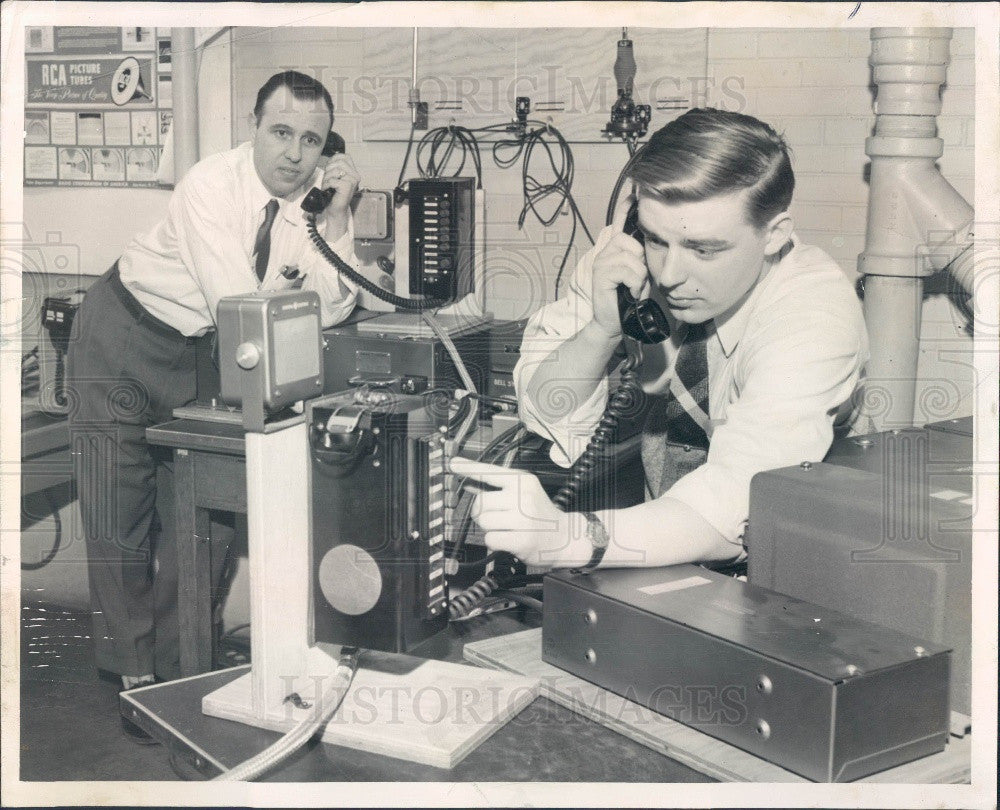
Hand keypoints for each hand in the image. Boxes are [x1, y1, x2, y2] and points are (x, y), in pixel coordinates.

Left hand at [320, 153, 360, 222]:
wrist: (336, 209)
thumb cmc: (334, 193)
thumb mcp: (335, 177)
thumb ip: (336, 167)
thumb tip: (331, 158)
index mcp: (354, 172)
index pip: (344, 156)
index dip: (333, 160)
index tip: (329, 169)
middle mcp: (356, 175)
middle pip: (339, 162)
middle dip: (329, 169)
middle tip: (327, 179)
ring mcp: (353, 181)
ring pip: (335, 170)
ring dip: (327, 178)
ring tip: (327, 185)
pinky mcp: (347, 187)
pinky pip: (333, 180)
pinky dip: (326, 185)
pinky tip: (327, 190)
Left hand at [449, 457, 580, 568]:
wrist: (565, 538)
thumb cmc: (540, 515)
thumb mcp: (524, 493)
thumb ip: (497, 488)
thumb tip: (470, 484)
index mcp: (523, 481)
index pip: (490, 472)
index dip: (469, 468)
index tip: (453, 464)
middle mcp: (523, 497)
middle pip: (480, 502)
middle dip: (483, 513)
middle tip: (497, 517)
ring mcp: (524, 519)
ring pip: (483, 521)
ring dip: (489, 528)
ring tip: (506, 528)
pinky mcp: (522, 540)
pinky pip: (490, 539)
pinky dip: (494, 541)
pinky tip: (508, 539)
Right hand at [590, 231, 648, 339]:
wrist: (614, 322)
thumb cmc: (629, 299)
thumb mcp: (640, 275)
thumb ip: (641, 259)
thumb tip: (652, 245)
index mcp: (610, 253)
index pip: (624, 235)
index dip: (638, 249)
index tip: (640, 268)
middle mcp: (603, 256)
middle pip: (628, 243)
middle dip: (640, 262)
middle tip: (638, 279)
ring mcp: (600, 266)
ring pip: (628, 258)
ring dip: (639, 276)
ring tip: (635, 289)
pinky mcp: (599, 277)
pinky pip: (625, 272)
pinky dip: (634, 284)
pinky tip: (632, 294)